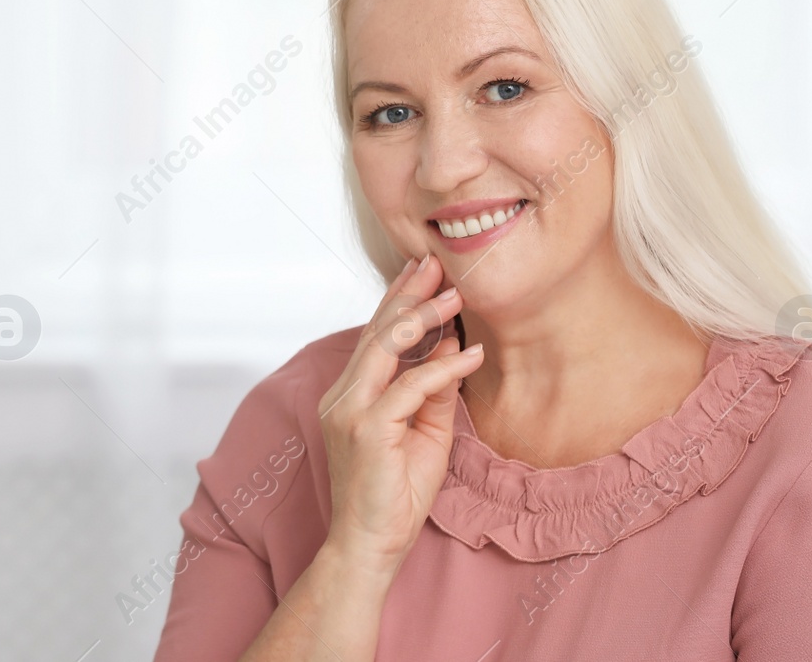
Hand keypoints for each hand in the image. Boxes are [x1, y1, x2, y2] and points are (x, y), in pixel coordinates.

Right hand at [316, 254, 483, 575]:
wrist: (370, 546)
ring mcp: (349, 410)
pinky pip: (410, 387)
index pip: (374, 337)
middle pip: (377, 332)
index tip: (422, 273)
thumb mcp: (425, 434)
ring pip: (387, 349)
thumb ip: (434, 392)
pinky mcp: (366, 429)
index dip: (398, 302)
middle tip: (437, 264)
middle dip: (409, 295)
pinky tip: (470, 355)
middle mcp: (342, 395)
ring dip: (424, 318)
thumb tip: (452, 348)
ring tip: (456, 295)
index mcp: (349, 395)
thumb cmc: (393, 497)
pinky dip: (442, 368)